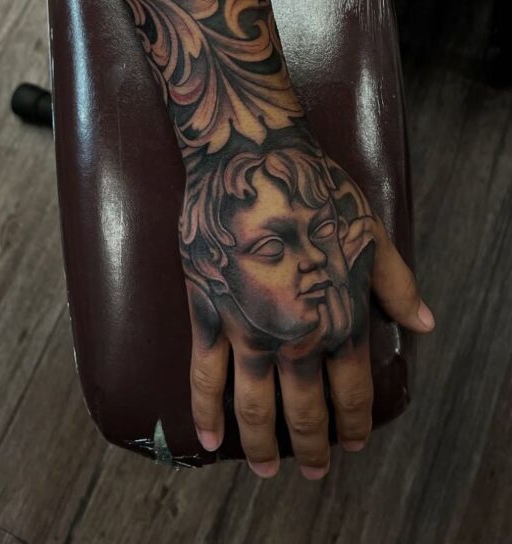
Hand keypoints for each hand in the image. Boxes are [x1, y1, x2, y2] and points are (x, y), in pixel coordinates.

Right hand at [180, 132, 434, 478]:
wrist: (253, 157)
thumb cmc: (316, 188)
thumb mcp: (371, 233)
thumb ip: (396, 284)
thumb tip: (424, 324)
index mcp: (340, 318)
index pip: (352, 393)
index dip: (353, 425)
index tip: (352, 446)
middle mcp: (297, 336)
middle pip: (305, 412)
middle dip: (312, 448)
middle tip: (315, 472)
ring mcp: (249, 329)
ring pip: (255, 406)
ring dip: (262, 446)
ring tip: (266, 470)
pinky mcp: (208, 312)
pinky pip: (204, 375)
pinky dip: (206, 413)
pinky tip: (210, 439)